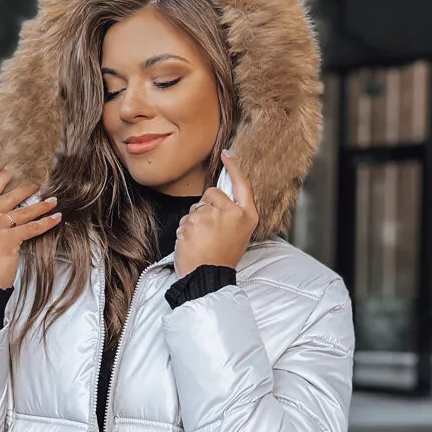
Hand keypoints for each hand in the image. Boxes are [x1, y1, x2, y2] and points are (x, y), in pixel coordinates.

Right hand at [0, 170, 61, 288]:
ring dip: (41, 205)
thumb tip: (0, 207)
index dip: (2, 180)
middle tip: (38, 184)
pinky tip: (56, 218)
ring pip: (23, 211)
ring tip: (53, 200)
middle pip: (8, 197)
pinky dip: (46, 222)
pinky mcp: (7, 239)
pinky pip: (32, 227)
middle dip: (26, 189)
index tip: (11, 171)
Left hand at [173, 151, 258, 277]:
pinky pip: (185, 219)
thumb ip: (232, 214)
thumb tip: (215, 196)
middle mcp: (232, 213)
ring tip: (201, 240)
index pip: (242, 185)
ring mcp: (212, 216)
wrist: (207, 277)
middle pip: (212, 193)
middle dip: (206, 206)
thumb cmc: (222, 258)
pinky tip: (193, 243)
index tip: (226, 154)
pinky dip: (184, 230)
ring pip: (196, 207)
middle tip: (209, 231)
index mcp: (247, 215)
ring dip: (194, 221)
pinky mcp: (193, 222)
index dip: (234, 167)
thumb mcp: (239, 234)